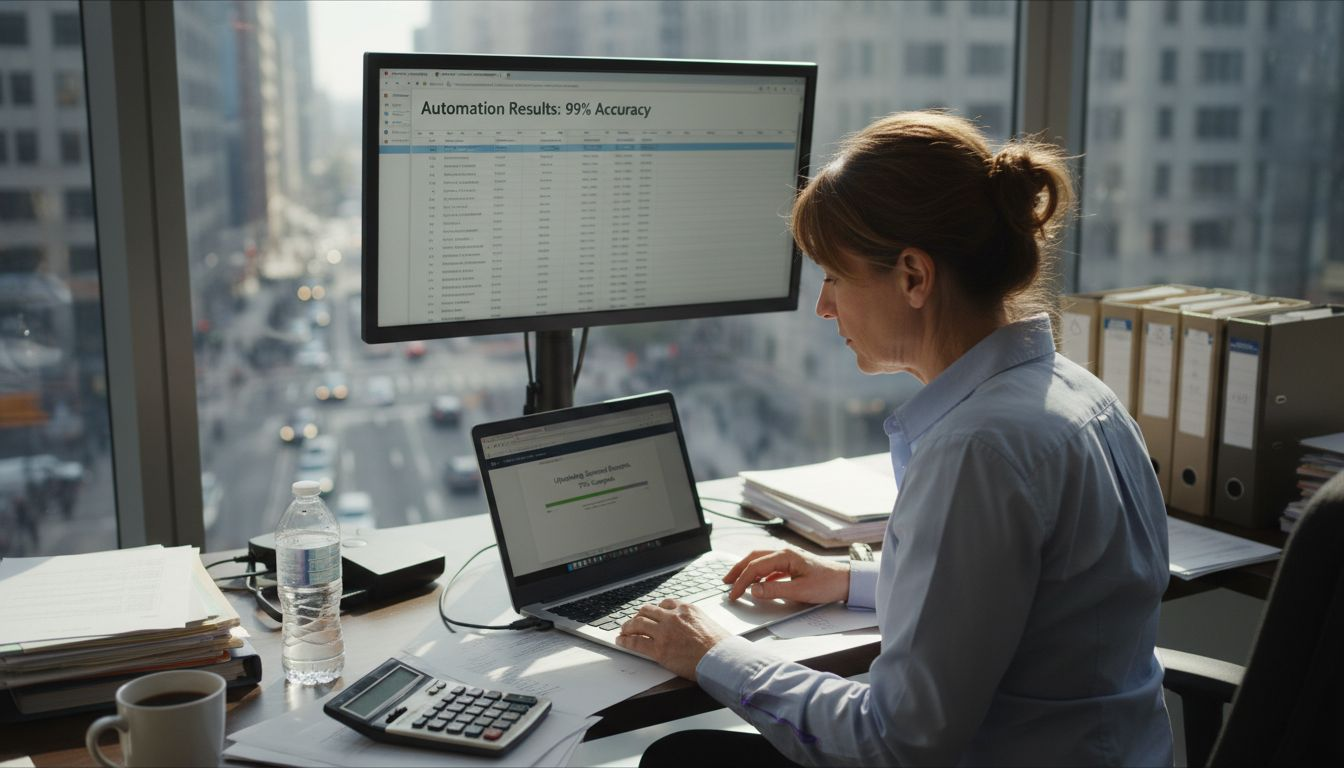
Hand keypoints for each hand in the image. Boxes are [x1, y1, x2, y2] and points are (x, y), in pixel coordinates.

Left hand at [616, 599, 732, 679]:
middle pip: (648, 611)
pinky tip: (621, 641)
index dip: (656, 609)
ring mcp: (664, 632)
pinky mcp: (659, 649)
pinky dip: (625, 641)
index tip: (652, 613)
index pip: (665, 603)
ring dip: (628, 626)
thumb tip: (689, 627)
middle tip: (634, 620)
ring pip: (638, 623)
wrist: (721, 659)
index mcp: (686, 609)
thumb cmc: (719, 646)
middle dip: (639, 615)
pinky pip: (636, 642)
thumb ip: (694, 621)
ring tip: (624, 630)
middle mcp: (673, 617)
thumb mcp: (708, 623)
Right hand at [723, 548, 850, 604]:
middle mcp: (784, 553)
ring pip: (760, 561)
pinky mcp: (792, 565)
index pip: (755, 567)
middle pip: (753, 558)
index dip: (741, 581)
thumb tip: (753, 590)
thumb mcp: (800, 591)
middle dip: (738, 570)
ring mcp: (788, 558)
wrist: (847, 581)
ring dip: (747, 570)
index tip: (733, 594)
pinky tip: (756, 583)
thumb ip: (774, 590)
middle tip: (726, 582)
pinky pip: (769, 567)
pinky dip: (758, 574)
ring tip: (735, 581)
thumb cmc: (827, 584)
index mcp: (785, 556)